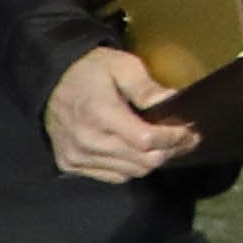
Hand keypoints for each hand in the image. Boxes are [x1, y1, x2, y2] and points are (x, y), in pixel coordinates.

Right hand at [45, 47, 196, 183]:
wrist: (52, 82)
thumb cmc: (90, 71)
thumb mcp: (121, 65)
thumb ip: (146, 86)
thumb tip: (170, 100)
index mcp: (100, 114)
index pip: (146, 140)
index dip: (173, 138)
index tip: (190, 131)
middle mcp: (87, 140)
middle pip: (142, 161)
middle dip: (171, 151)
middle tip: (187, 140)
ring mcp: (77, 155)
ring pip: (130, 172)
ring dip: (153, 161)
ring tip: (168, 146)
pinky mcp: (70, 164)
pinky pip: (112, 176)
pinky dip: (131, 168)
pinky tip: (140, 153)